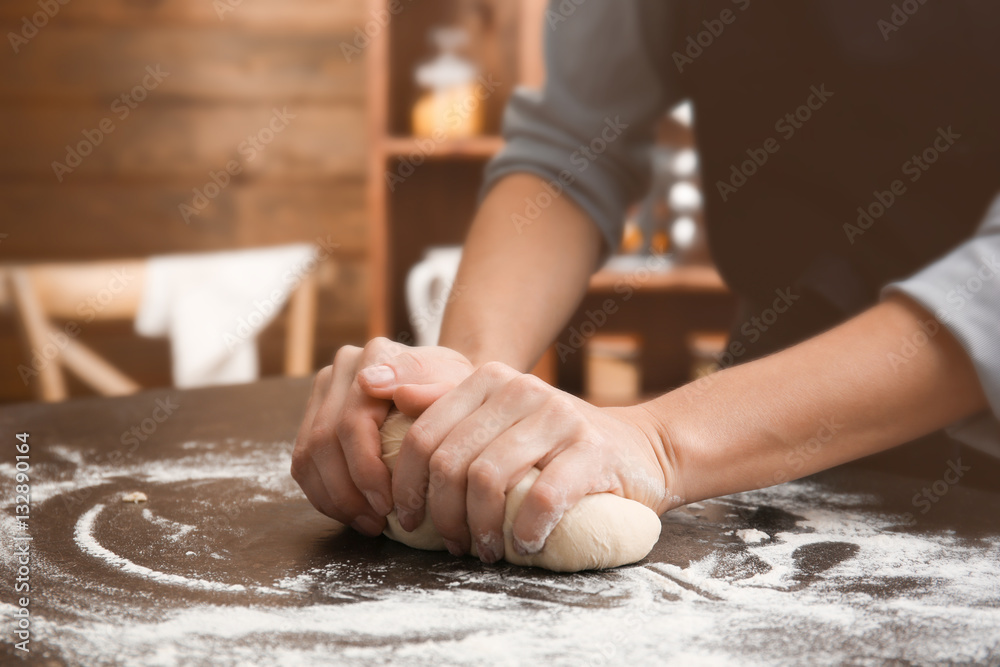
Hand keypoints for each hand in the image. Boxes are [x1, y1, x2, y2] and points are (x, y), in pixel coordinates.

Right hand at [290, 338, 474, 535]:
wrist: (445, 385)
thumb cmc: (456, 394)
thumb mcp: (458, 391)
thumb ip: (429, 388)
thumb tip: (372, 384)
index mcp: (375, 355)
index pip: (352, 422)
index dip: (364, 471)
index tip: (388, 505)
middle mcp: (342, 367)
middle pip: (323, 441)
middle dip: (347, 492)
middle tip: (376, 523)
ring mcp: (324, 388)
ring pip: (306, 454)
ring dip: (332, 498)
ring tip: (365, 523)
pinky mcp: (313, 411)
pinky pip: (302, 461)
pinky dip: (322, 494)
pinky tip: (350, 513)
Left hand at [391, 361, 679, 562]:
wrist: (640, 450)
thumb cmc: (555, 445)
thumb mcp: (497, 418)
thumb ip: (441, 404)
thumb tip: (374, 384)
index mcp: (489, 379)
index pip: (423, 435)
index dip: (407, 486)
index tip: (409, 520)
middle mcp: (521, 389)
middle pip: (451, 461)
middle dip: (440, 514)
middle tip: (449, 544)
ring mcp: (559, 416)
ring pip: (489, 479)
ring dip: (480, 528)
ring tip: (485, 550)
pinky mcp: (592, 449)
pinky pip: (541, 498)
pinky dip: (524, 531)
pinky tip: (523, 544)